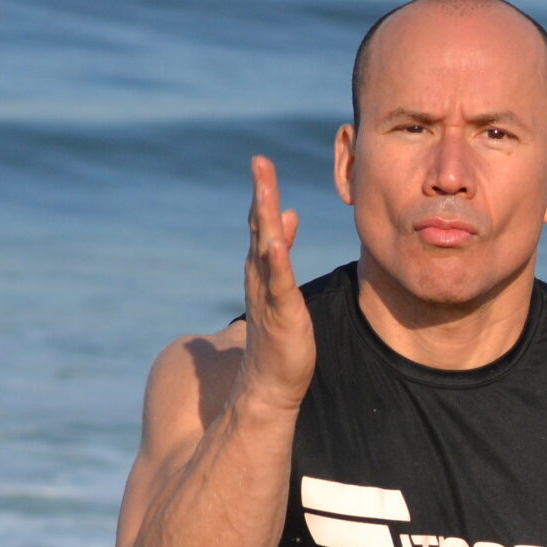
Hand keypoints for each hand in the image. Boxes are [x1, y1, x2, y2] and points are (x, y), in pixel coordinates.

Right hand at [237, 155, 312, 414]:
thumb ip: (282, 250)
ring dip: (264, 222)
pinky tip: (277, 243)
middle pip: (258, 229)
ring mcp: (268, 296)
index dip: (261, 194)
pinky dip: (276, 263)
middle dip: (260, 195)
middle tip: (260, 162)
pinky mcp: (281, 315)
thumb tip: (288, 215)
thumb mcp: (282, 286)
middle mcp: (259, 278)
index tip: (262, 164)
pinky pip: (278, 285)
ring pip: (265, 251)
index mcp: (261, 270)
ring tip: (265, 192)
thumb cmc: (278, 337)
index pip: (260, 225)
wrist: (269, 384)